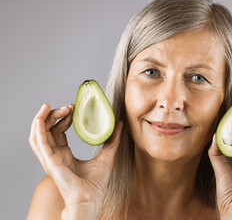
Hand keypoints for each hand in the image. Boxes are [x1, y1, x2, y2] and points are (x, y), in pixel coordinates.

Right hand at [29, 103, 121, 218]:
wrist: (91, 199)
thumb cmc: (95, 184)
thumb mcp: (107, 156)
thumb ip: (112, 140)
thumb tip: (119, 124)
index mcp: (64, 155)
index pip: (57, 132)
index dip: (63, 118)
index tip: (73, 108)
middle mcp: (55, 156)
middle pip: (46, 131)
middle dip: (53, 115)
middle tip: (67, 106)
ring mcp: (51, 159)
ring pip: (38, 136)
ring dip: (40, 120)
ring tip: (48, 106)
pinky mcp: (50, 162)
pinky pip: (39, 144)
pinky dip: (37, 131)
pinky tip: (39, 119)